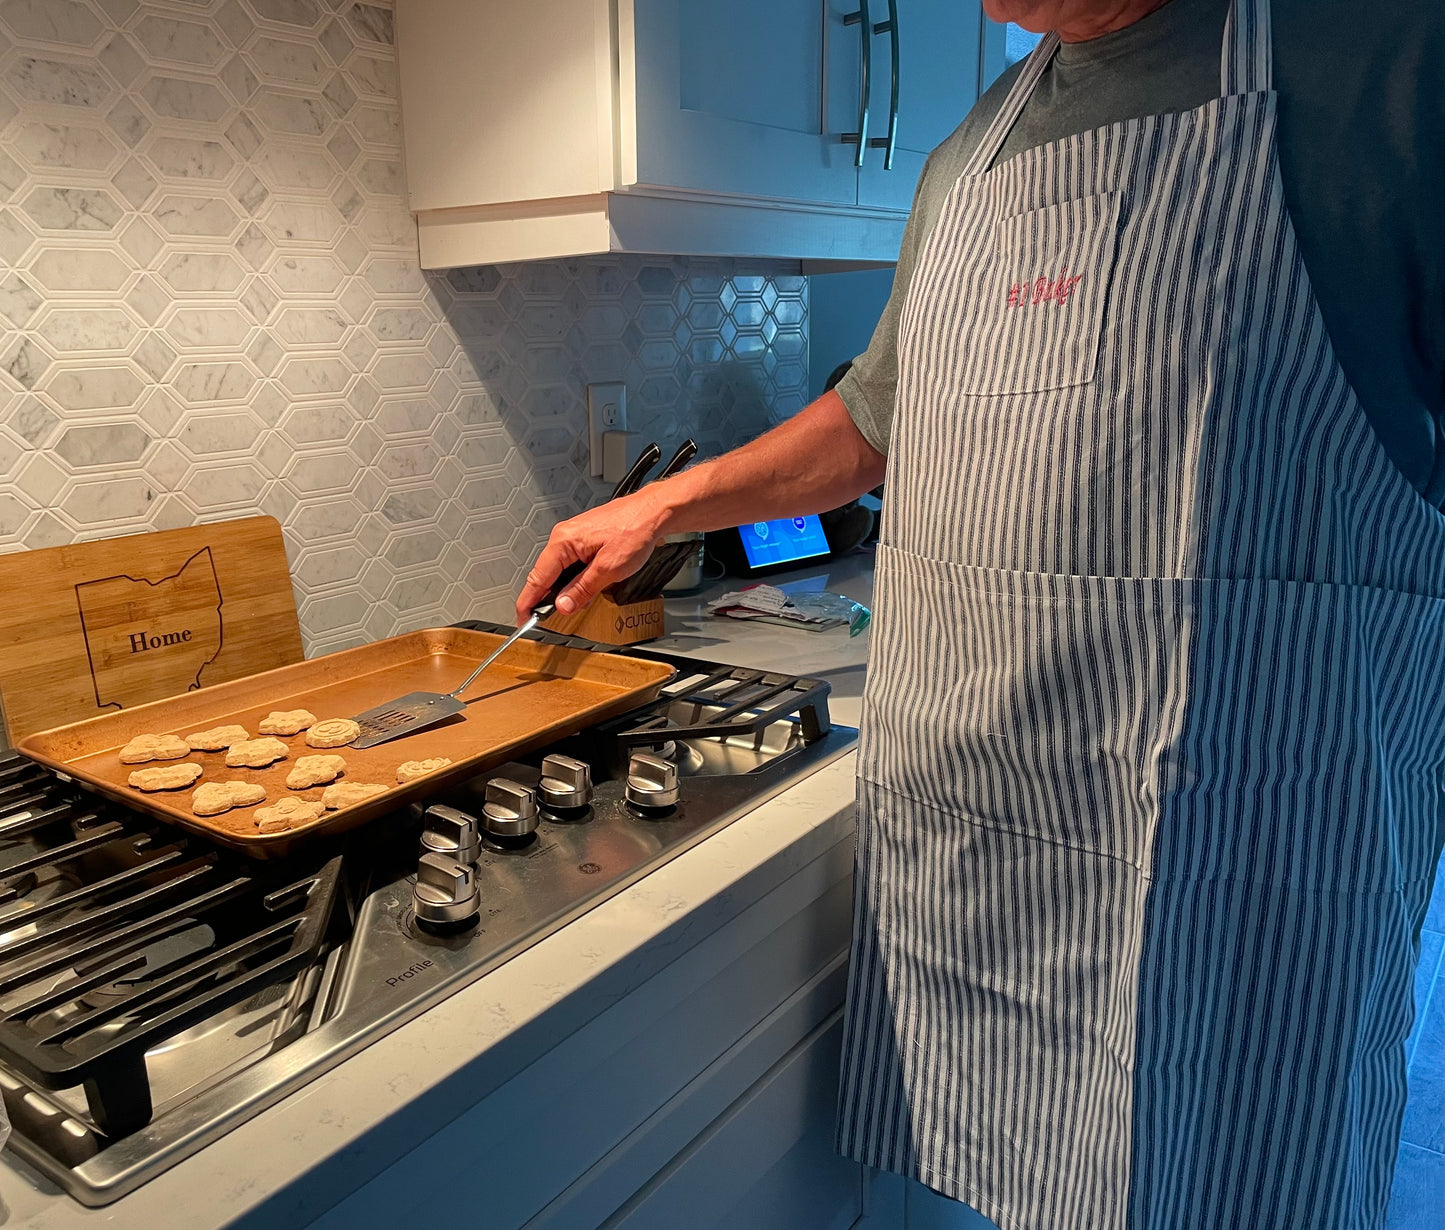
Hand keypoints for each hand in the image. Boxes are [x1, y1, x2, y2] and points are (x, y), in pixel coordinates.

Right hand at [514, 489, 669, 622]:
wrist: (654, 512)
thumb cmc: (635, 530)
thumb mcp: (608, 569)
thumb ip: (582, 589)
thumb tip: (562, 605)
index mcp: (564, 541)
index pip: (537, 577)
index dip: (528, 602)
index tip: (524, 619)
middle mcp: (565, 536)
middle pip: (545, 574)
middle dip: (545, 599)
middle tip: (545, 621)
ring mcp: (574, 537)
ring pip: (559, 570)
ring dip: (562, 590)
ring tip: (567, 608)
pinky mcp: (585, 540)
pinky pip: (570, 564)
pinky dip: (573, 579)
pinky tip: (581, 590)